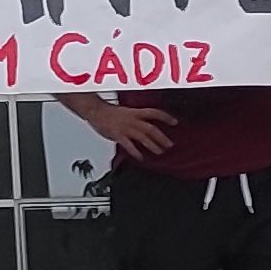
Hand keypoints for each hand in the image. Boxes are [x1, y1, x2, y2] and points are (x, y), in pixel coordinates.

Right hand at [62, 96, 176, 160]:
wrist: (95, 111)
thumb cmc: (109, 112)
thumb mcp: (126, 112)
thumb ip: (136, 119)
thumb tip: (145, 126)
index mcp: (135, 112)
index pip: (155, 113)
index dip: (166, 117)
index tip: (175, 122)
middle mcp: (133, 120)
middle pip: (151, 129)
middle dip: (162, 137)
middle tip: (170, 145)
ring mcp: (126, 128)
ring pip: (143, 137)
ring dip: (153, 146)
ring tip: (159, 152)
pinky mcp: (118, 135)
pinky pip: (129, 146)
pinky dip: (136, 152)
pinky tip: (141, 158)